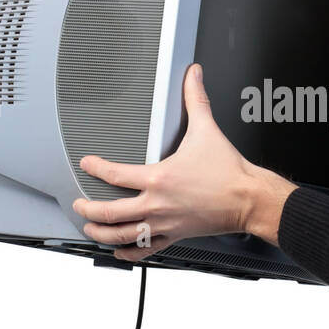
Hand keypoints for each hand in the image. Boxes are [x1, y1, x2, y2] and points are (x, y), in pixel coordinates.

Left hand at [72, 63, 254, 262]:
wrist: (248, 199)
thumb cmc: (229, 172)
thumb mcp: (207, 130)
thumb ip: (195, 99)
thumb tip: (193, 75)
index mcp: (159, 179)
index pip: (115, 175)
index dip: (95, 168)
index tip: (87, 164)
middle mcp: (157, 204)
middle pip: (109, 212)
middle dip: (89, 209)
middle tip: (79, 204)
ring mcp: (164, 224)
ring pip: (122, 236)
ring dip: (102, 233)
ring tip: (91, 228)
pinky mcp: (175, 236)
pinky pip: (146, 250)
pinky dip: (128, 253)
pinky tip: (120, 251)